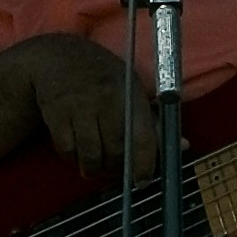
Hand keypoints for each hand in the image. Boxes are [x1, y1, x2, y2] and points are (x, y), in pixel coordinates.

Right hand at [17, 29, 150, 174]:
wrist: (56, 54)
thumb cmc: (100, 73)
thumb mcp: (130, 88)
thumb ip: (153, 120)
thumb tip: (181, 145)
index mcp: (130, 92)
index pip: (142, 136)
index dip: (144, 163)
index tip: (142, 182)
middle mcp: (105, 99)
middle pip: (114, 150)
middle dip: (115, 168)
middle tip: (114, 169)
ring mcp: (78, 106)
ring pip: (89, 155)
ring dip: (93, 168)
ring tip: (94, 166)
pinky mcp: (55, 113)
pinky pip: (66, 150)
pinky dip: (72, 158)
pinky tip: (76, 153)